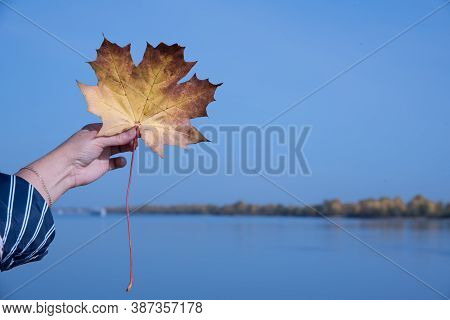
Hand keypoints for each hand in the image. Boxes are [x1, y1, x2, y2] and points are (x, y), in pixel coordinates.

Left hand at [16, 123, 137, 203]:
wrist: (66, 170)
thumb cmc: (78, 149)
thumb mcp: (98, 140)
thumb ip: (117, 137)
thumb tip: (134, 132)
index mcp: (98, 130)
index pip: (116, 126)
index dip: (127, 127)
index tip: (138, 127)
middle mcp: (102, 140)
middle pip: (120, 137)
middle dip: (130, 137)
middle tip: (139, 138)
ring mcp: (104, 153)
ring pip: (121, 148)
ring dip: (128, 147)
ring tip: (133, 148)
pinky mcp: (105, 165)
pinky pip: (118, 162)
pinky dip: (121, 161)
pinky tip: (121, 161)